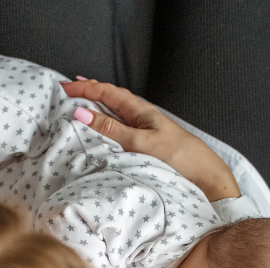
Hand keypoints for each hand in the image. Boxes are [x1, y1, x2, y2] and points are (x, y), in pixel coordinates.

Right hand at [60, 78, 241, 201]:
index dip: (85, 88)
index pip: (107, 93)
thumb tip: (81, 113)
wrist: (206, 180)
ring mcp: (144, 135)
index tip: (63, 86)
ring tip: (81, 106)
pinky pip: (120, 134)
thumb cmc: (179, 158)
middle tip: (67, 89)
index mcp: (141, 112)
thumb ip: (112, 130)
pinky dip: (106, 129)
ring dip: (97, 110)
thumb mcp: (142, 142)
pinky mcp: (146, 150)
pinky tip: (102, 134)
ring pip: (115, 117)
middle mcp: (142, 120)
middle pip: (111, 100)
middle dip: (89, 93)